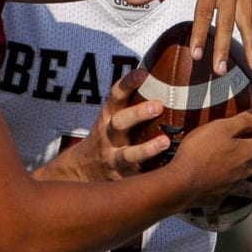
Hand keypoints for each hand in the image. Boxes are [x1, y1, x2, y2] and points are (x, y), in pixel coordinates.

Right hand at [39, 69, 169, 181]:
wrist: (83, 170)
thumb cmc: (110, 136)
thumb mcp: (115, 116)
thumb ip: (135, 101)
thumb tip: (168, 75)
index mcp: (109, 116)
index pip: (116, 95)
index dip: (128, 83)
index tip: (143, 72)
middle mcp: (109, 136)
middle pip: (120, 123)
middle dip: (138, 114)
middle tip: (158, 105)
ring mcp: (113, 158)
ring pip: (128, 154)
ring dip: (146, 149)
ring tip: (165, 142)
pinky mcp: (122, 179)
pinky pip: (136, 179)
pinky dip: (150, 178)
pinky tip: (168, 176)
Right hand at [170, 104, 251, 209]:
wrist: (183, 181)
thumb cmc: (200, 150)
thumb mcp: (222, 128)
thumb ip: (245, 120)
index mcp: (245, 151)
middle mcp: (243, 170)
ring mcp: (231, 186)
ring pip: (251, 189)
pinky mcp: (216, 198)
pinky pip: (220, 208)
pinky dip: (218, 216)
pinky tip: (217, 224)